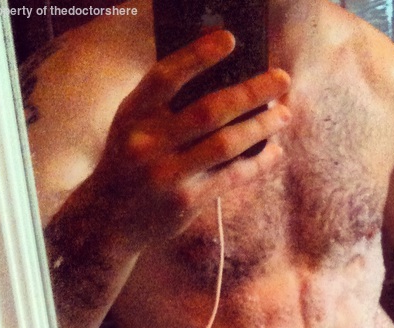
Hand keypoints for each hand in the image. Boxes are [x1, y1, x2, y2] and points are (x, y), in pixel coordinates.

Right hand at [90, 30, 290, 247]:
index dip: (198, 55)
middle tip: (282, 79)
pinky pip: (231, 177)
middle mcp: (149, 143)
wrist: (108, 221)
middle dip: (251, 92)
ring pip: (226, 144)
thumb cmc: (130, 165)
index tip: (230, 40)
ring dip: (261, 127)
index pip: (165, 76)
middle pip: (209, 110)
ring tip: (284, 114)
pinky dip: (257, 163)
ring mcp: (168, 174)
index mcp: (132, 115)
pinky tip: (274, 152)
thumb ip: (165, 108)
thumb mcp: (134, 129)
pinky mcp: (187, 201)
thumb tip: (226, 85)